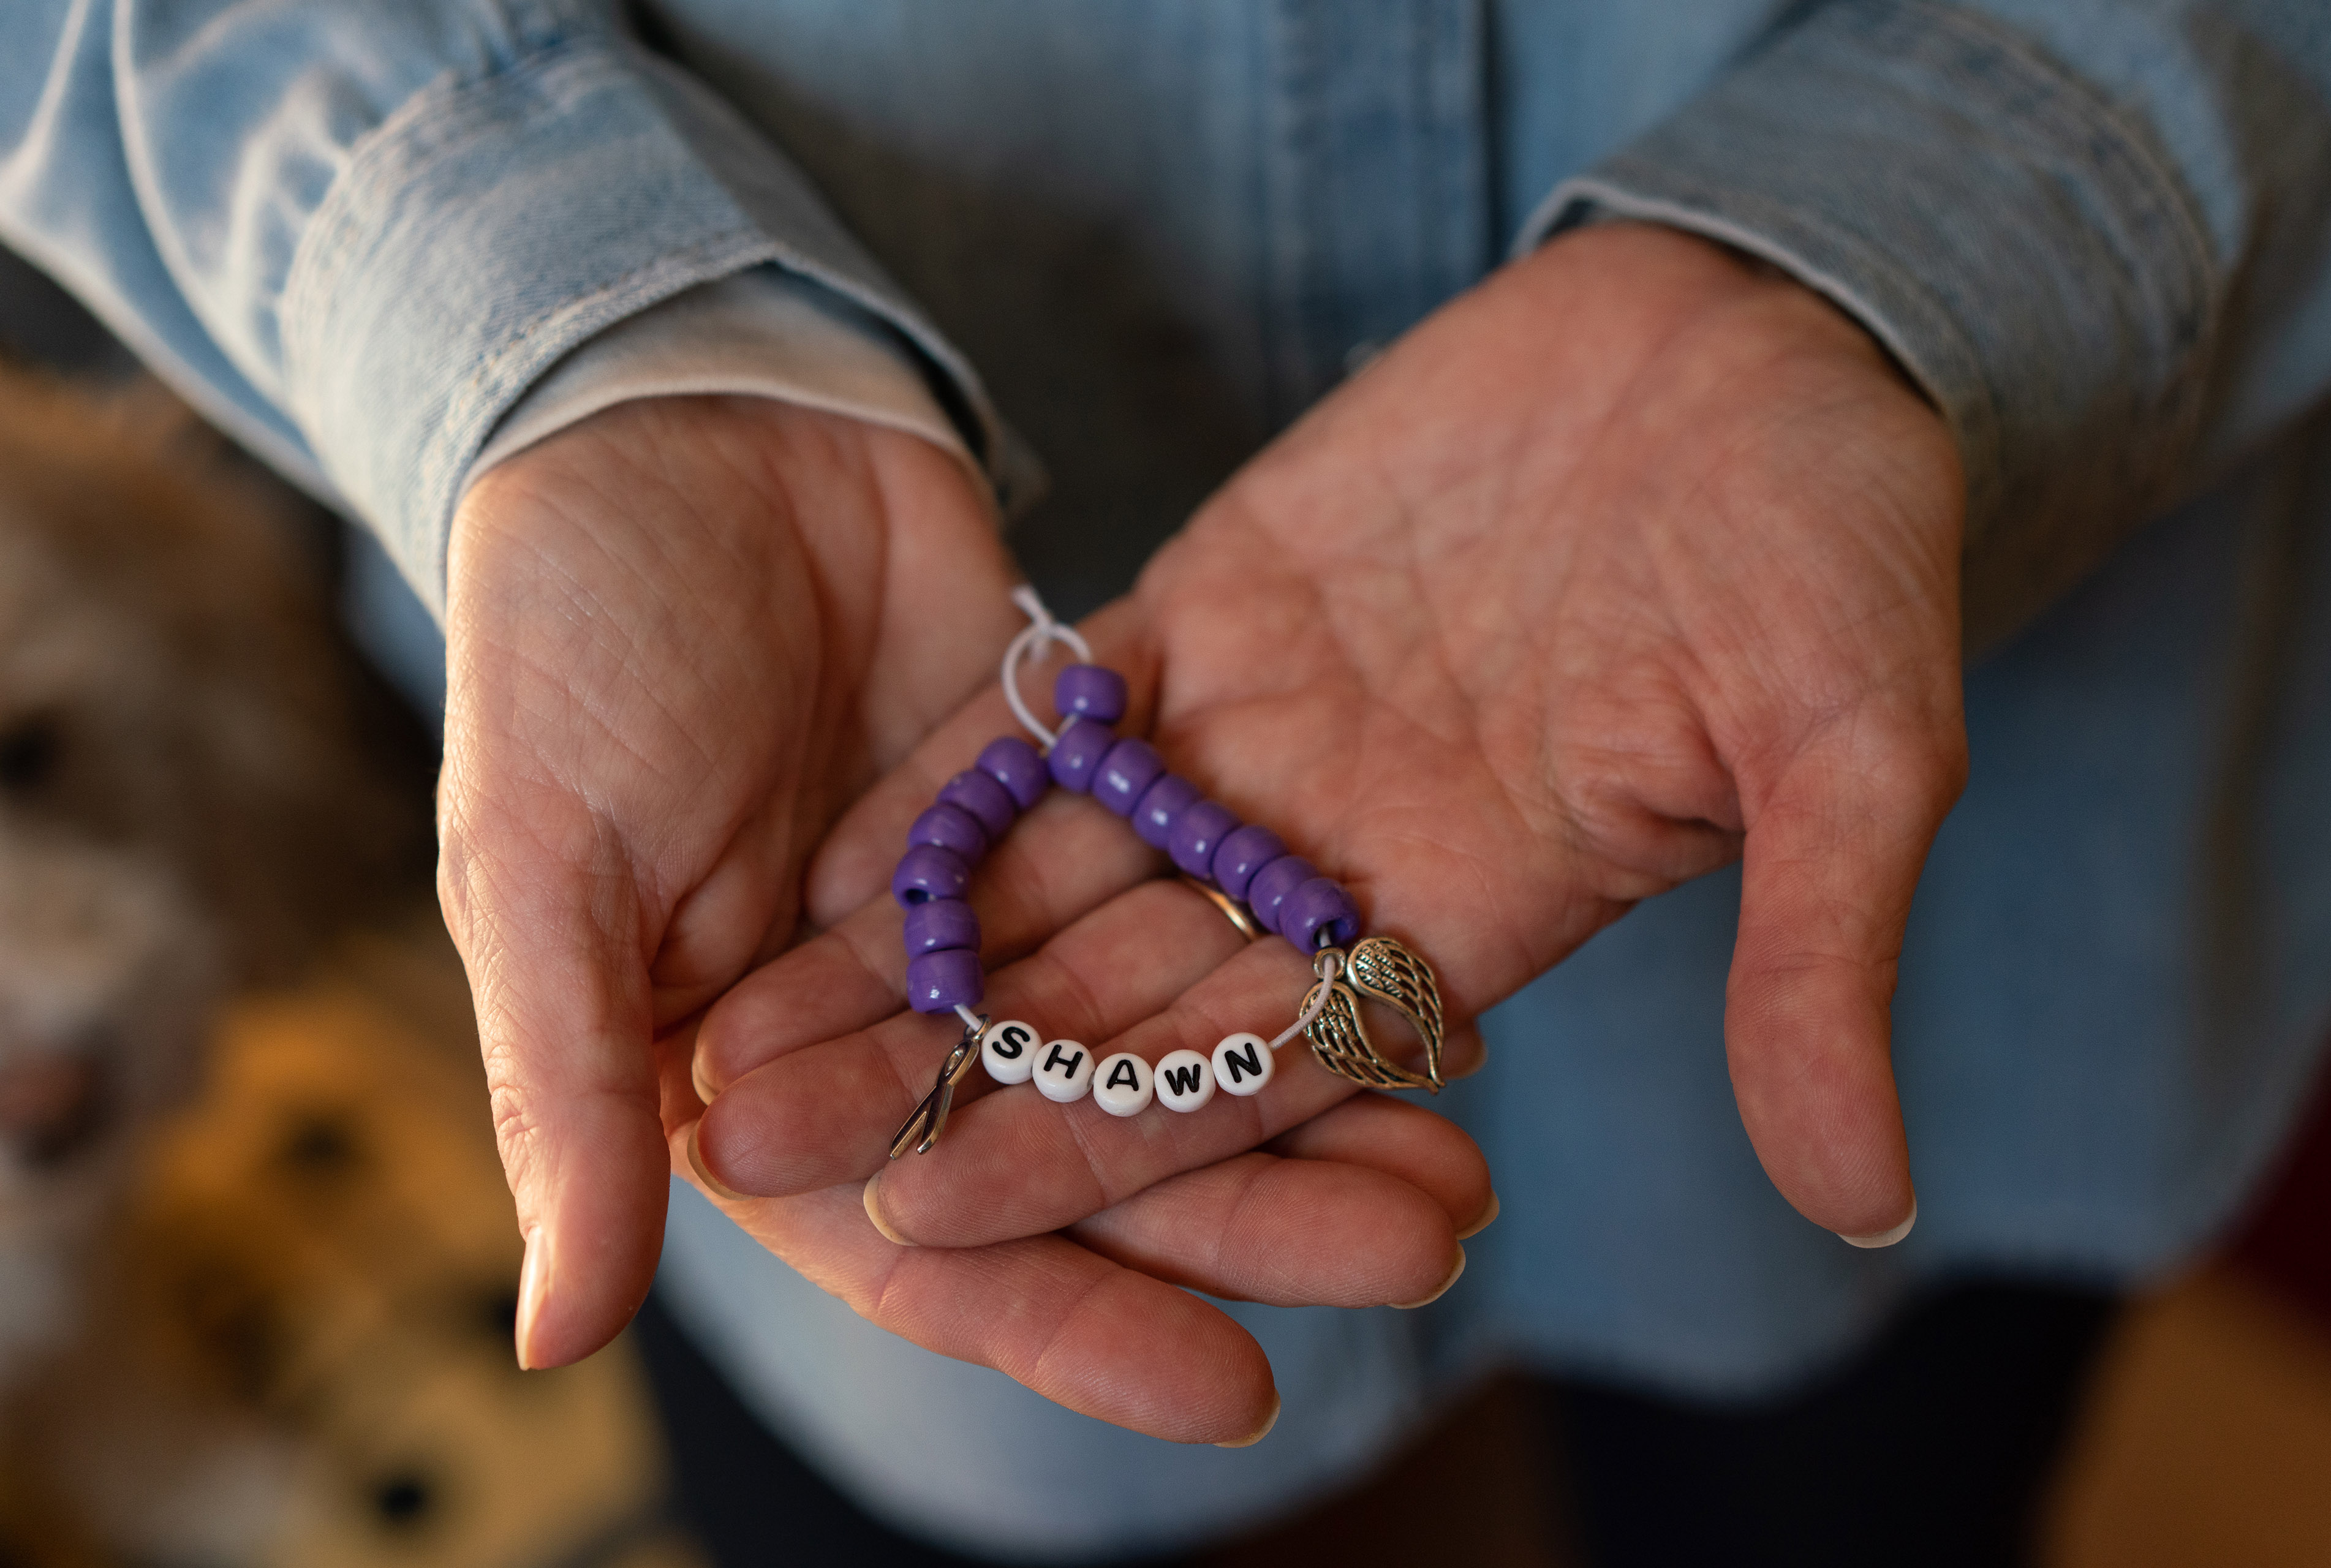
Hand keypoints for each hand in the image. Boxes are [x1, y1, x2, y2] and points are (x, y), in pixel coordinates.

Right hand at [441, 396, 1490, 1444]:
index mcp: (763, 1081)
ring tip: (1458, 1154)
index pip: (934, 1246)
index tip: (1234, 1390)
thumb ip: (576, 1096)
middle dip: (1252, 1214)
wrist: (668, 426)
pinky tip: (1420, 984)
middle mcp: (903, 1021)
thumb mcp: (544, 873)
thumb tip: (554, 1345)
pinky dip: (1291, 938)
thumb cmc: (562, 653)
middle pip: (1095, 1154)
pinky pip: (1197, 885)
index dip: (1075, 1325)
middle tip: (1419, 1245)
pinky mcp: (1075, 790)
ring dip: (1306, 1092)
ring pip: (1169, 1029)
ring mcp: (1000, 907)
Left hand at [695, 222, 1963, 1271]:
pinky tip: (826, 840)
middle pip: (1117, 995)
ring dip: (909, 946)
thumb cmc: (1837, 540)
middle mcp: (1347, 851)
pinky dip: (953, 776)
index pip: (1260, 1071)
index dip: (1099, 1143)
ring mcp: (1274, 732)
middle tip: (756, 1137)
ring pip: (1061, 871)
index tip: (936, 1209)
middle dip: (941, 1070)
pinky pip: (1063, 714)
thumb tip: (1874, 1204)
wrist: (1763, 342)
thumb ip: (1821, 963)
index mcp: (1473, 915)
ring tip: (737, 1018)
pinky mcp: (1223, 608)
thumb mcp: (1857, 750)